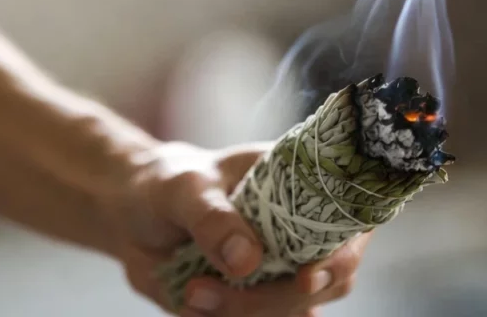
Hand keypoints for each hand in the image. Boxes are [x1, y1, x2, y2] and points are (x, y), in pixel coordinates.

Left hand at [108, 141, 371, 315]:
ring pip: (295, 311)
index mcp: (304, 187)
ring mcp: (284, 269)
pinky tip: (189, 299)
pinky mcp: (259, 299)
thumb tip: (248, 260)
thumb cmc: (169, 182)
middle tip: (207, 291)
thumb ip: (213, 218)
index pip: (351, 222)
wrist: (135, 212)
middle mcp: (305, 231)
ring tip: (189, 292)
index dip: (341, 255)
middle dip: (275, 298)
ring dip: (242, 312)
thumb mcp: (184, 187)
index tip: (306, 278)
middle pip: (327, 281)